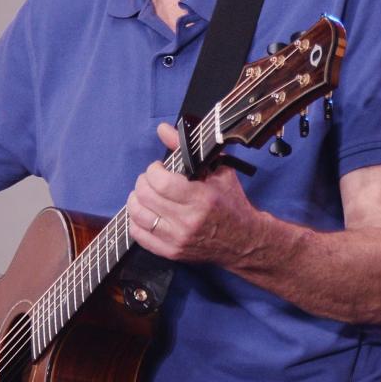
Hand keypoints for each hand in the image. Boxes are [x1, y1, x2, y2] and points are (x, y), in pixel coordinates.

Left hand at [126, 122, 265, 267]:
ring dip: (136, 200)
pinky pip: (139, 235)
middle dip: (143, 182)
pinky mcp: (171, 252)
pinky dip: (136, 221)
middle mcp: (188, 220)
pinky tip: (146, 212)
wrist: (245, 241)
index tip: (159, 168)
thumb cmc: (231, 202)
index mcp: (201, 198)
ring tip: (146, 194)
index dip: (153, 170)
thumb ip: (187, 148)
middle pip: (146, 196)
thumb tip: (162, 129)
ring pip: (138, 215)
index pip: (161, 182)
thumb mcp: (217, 170)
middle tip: (151, 180)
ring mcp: (178, 239)